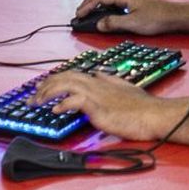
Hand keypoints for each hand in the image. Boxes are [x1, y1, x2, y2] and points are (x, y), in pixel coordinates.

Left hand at [34, 70, 168, 140]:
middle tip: (34, 95)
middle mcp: (97, 84)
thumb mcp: (125, 88)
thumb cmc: (143, 107)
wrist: (155, 115)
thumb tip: (99, 74)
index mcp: (101, 81)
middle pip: (65, 77)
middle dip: (46, 85)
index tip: (44, 87)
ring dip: (48, 92)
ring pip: (66, 85)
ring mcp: (97, 95)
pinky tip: (55, 110)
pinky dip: (63, 104)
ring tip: (37, 101)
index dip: (56, 79)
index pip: (73, 74)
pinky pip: (75, 101)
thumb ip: (110, 81)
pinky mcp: (98, 108)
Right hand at [74, 0, 176, 34]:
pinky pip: (113, 0)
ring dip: (95, 2)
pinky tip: (103, 11)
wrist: (173, 16)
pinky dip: (103, 4)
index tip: (78, 15)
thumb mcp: (133, 23)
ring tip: (87, 11)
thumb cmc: (157, 18)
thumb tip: (99, 24)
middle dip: (87, 3)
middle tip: (78, 13)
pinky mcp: (133, 2)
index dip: (87, 6)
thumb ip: (114, 23)